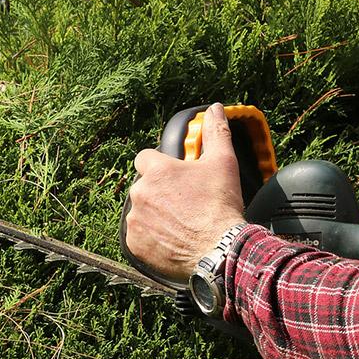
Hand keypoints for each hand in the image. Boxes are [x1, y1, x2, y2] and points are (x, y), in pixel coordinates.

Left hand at [124, 103, 246, 281]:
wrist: (220, 250)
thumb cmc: (220, 206)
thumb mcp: (223, 164)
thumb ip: (216, 133)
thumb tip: (214, 109)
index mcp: (157, 171)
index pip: (145, 158)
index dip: (160, 166)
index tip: (174, 177)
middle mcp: (141, 193)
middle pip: (144, 186)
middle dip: (159, 192)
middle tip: (183, 203)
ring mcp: (135, 220)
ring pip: (141, 211)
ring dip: (154, 214)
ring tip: (180, 223)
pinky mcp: (135, 244)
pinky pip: (139, 236)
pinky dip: (152, 237)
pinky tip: (172, 239)